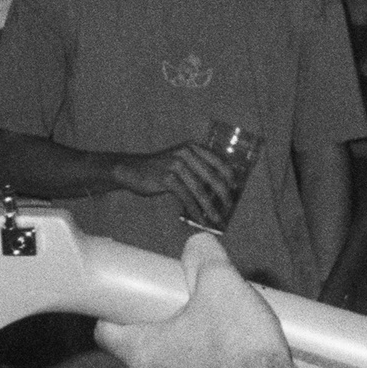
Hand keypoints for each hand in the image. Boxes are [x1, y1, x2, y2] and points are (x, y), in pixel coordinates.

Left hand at [97, 235, 302, 367]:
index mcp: (144, 352)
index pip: (106, 331)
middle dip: (163, 315)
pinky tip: (241, 341)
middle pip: (146, 341)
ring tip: (221, 314)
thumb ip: (203, 257)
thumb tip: (197, 245)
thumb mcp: (220, 283)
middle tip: (185, 293)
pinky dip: (216, 356)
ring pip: (177, 358)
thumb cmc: (238, 346)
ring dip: (192, 335)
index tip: (131, 290)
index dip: (114, 307)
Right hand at [111, 143, 239, 227]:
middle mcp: (186, 153)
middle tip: (228, 208)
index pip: (219, 161)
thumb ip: (197, 169)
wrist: (131, 170)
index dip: (230, 176)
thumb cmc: (158, 169)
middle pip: (213, 176)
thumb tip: (218, 189)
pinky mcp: (167, 178)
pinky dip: (195, 210)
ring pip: (200, 190)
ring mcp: (176, 165)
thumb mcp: (179, 161)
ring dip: (210, 207)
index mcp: (193, 148)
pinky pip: (186, 198)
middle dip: (224, 195)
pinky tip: (199, 219)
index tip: (235, 189)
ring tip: (217, 219)